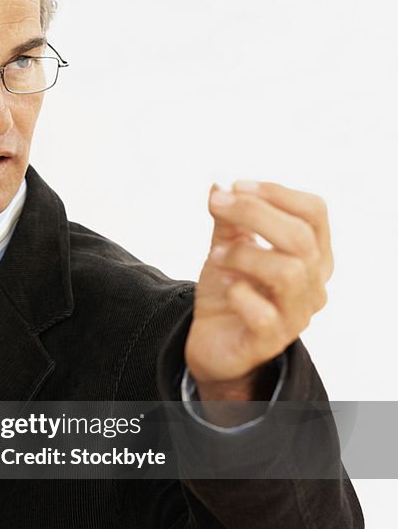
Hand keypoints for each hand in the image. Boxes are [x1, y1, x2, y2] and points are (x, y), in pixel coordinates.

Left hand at [185, 180, 331, 398]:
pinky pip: (263, 313)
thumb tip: (218, 184)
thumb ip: (227, 221)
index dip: (277, 192)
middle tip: (216, 205)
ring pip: (287, 272)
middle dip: (255, 213)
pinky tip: (225, 287)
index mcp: (311, 255)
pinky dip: (239, 292)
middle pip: (300, 237)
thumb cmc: (229, 292)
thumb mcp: (226, 249)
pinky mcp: (270, 341)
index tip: (235, 185)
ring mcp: (296, 315)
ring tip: (215, 255)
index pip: (314, 212)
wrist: (213, 344)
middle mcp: (313, 284)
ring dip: (245, 254)